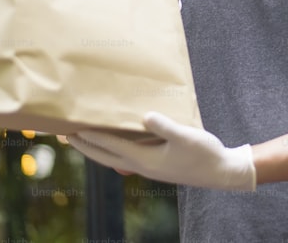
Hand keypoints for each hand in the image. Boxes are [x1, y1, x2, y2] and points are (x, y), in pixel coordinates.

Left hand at [69, 112, 255, 191]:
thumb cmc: (204, 154)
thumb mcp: (186, 137)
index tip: (73, 129)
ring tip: (85, 139)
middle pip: (105, 157)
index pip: (111, 146)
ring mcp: (149, 167)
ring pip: (114, 159)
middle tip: (66, 136)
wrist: (221, 172)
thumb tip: (145, 116)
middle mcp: (142, 166)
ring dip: (97, 149)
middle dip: (86, 146)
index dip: (92, 136)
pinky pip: (126, 157)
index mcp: (145, 160)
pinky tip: (117, 141)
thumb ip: (165, 126)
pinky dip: (114, 149)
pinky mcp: (157, 165)